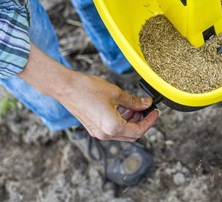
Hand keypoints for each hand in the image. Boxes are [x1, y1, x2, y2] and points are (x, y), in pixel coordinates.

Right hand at [18, 44, 158, 140]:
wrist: (67, 87)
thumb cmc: (88, 89)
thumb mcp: (116, 93)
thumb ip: (134, 101)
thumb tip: (146, 103)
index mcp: (113, 127)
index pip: (138, 131)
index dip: (150, 121)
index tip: (155, 112)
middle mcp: (105, 134)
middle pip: (131, 134)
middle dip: (142, 122)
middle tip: (147, 108)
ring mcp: (98, 132)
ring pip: (122, 132)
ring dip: (132, 121)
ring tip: (135, 106)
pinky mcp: (93, 127)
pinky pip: (113, 129)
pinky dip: (122, 120)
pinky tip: (124, 108)